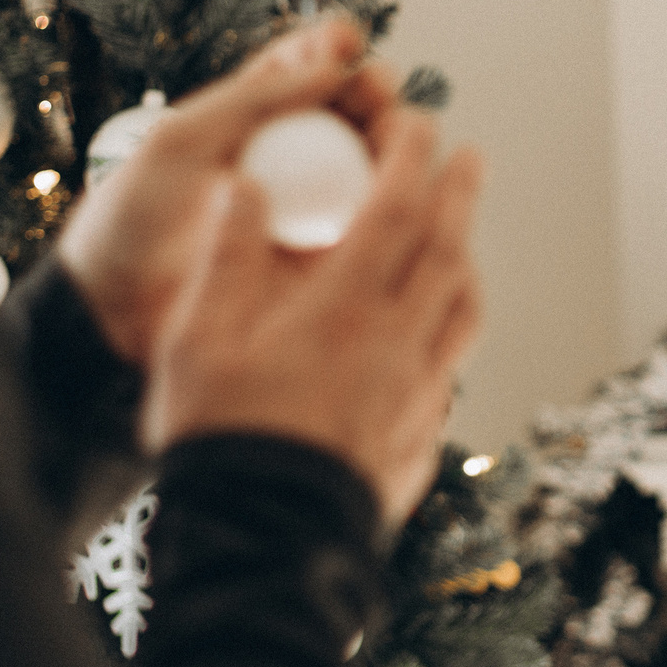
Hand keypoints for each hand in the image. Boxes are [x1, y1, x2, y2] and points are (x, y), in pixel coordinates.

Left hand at [55, 14, 391, 364]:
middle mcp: (291, 157)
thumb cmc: (134, 214)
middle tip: (378, 87)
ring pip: (374, 164)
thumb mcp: (182, 139)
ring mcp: (312, 208)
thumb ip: (252, 99)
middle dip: (373, 91)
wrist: (117, 304)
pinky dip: (397, 201)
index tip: (346, 38)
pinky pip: (373, 224)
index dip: (333, 48)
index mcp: (253, 116)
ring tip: (396, 130)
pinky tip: (405, 184)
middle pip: (352, 113)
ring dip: (394, 141)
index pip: (306, 70)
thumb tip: (335, 64)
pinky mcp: (326, 259)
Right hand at [137, 61, 482, 524]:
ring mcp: (420, 395)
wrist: (264, 544)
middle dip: (459, 194)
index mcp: (348, 307)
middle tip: (466, 156)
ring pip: (462, 311)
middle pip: (448, 250)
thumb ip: (227, 254)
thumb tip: (244, 185)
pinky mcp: (421, 439)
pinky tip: (433, 336)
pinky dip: (451, 331)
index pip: (397, 208)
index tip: (417, 122)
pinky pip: (451, 368)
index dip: (410, 157)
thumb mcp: (200, 338)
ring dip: (466, 262)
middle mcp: (400, 344)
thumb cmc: (223, 438)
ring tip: (459, 241)